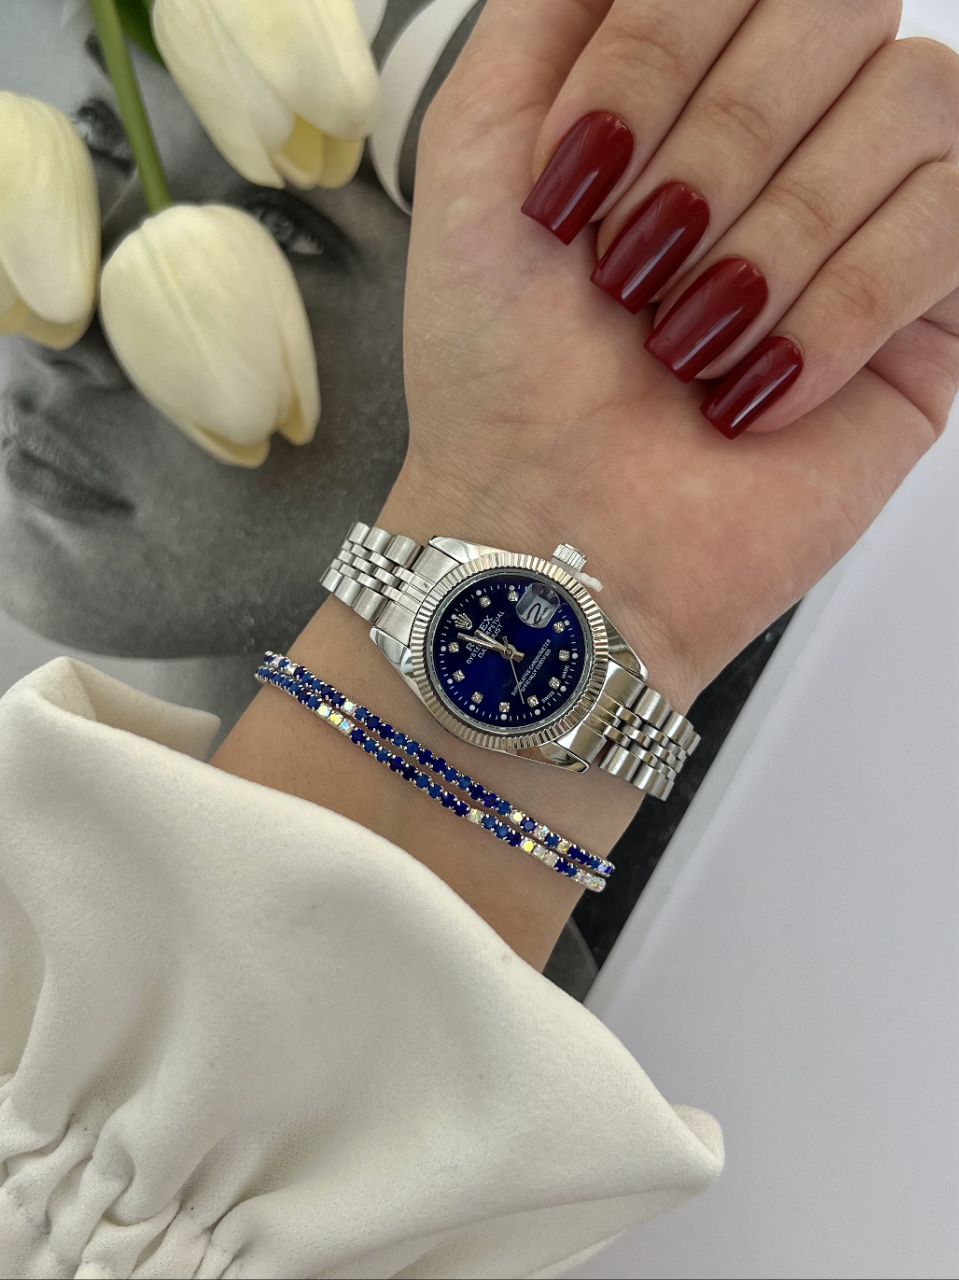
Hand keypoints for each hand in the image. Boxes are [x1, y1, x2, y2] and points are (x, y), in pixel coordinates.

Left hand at [393, 0, 958, 708]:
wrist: (547, 526)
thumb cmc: (498, 361)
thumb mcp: (479, 142)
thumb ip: (561, 4)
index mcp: (695, 74)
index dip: (663, 46)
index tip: (578, 170)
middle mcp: (794, 128)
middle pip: (847, 7)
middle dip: (721, 140)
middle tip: (633, 266)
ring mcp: (869, 216)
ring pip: (914, 102)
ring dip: (776, 232)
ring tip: (687, 341)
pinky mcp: (928, 313)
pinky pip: (953, 220)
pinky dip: (840, 303)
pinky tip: (756, 388)